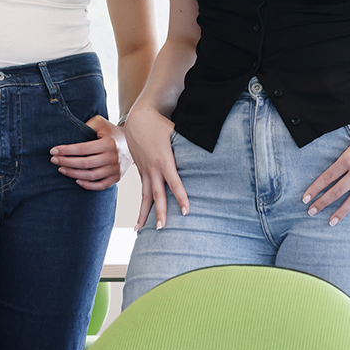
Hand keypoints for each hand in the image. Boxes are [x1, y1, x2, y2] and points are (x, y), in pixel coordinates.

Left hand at [50, 115, 130, 189]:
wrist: (132, 142)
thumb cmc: (112, 132)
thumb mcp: (101, 123)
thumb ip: (87, 125)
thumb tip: (71, 131)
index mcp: (108, 143)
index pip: (83, 149)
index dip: (66, 150)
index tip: (53, 151)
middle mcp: (112, 157)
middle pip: (85, 164)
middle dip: (66, 162)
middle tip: (53, 160)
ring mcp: (115, 169)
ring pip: (90, 176)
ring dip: (73, 173)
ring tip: (61, 169)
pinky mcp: (116, 178)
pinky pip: (100, 185)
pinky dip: (87, 185)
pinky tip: (76, 180)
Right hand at [125, 105, 188, 230]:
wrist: (137, 119)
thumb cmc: (160, 125)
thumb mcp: (176, 132)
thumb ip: (190, 143)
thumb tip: (211, 149)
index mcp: (164, 160)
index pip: (174, 183)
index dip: (181, 197)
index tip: (185, 211)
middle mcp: (153, 169)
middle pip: (157, 194)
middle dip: (159, 211)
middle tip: (162, 228)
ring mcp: (145, 171)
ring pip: (145, 196)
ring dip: (143, 214)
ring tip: (140, 231)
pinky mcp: (141, 172)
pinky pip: (142, 192)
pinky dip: (141, 206)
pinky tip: (139, 221)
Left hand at [302, 110, 349, 229]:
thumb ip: (346, 135)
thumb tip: (338, 134)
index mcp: (349, 159)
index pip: (327, 176)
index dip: (315, 188)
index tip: (305, 198)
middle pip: (337, 191)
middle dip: (322, 202)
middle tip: (311, 212)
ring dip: (342, 212)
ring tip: (331, 222)